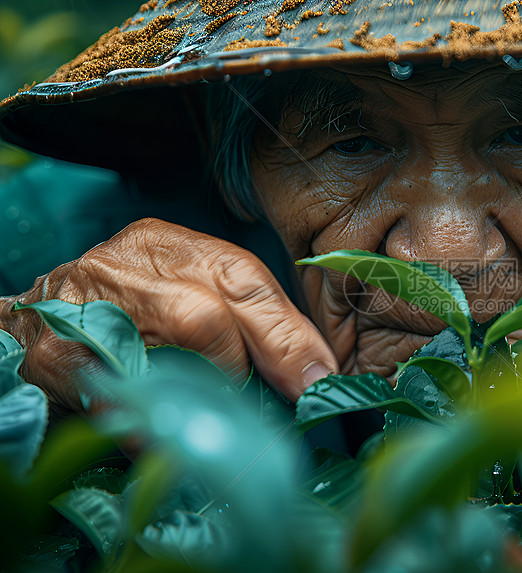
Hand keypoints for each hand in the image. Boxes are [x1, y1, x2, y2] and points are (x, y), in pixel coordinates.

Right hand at [1, 218, 337, 413]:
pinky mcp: (54, 357)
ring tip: (216, 426)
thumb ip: (250, 326)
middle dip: (248, 370)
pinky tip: (162, 440)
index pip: (244, 279)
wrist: (34, 323)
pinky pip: (117, 398)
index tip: (318, 381)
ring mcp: (85, 307)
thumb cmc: (127, 313)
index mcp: (170, 246)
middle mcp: (127, 263)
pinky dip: (148, 424)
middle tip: (267, 413)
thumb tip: (314, 375)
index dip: (287, 335)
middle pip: (209, 315)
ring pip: (164, 355)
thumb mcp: (189, 298)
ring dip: (204, 400)